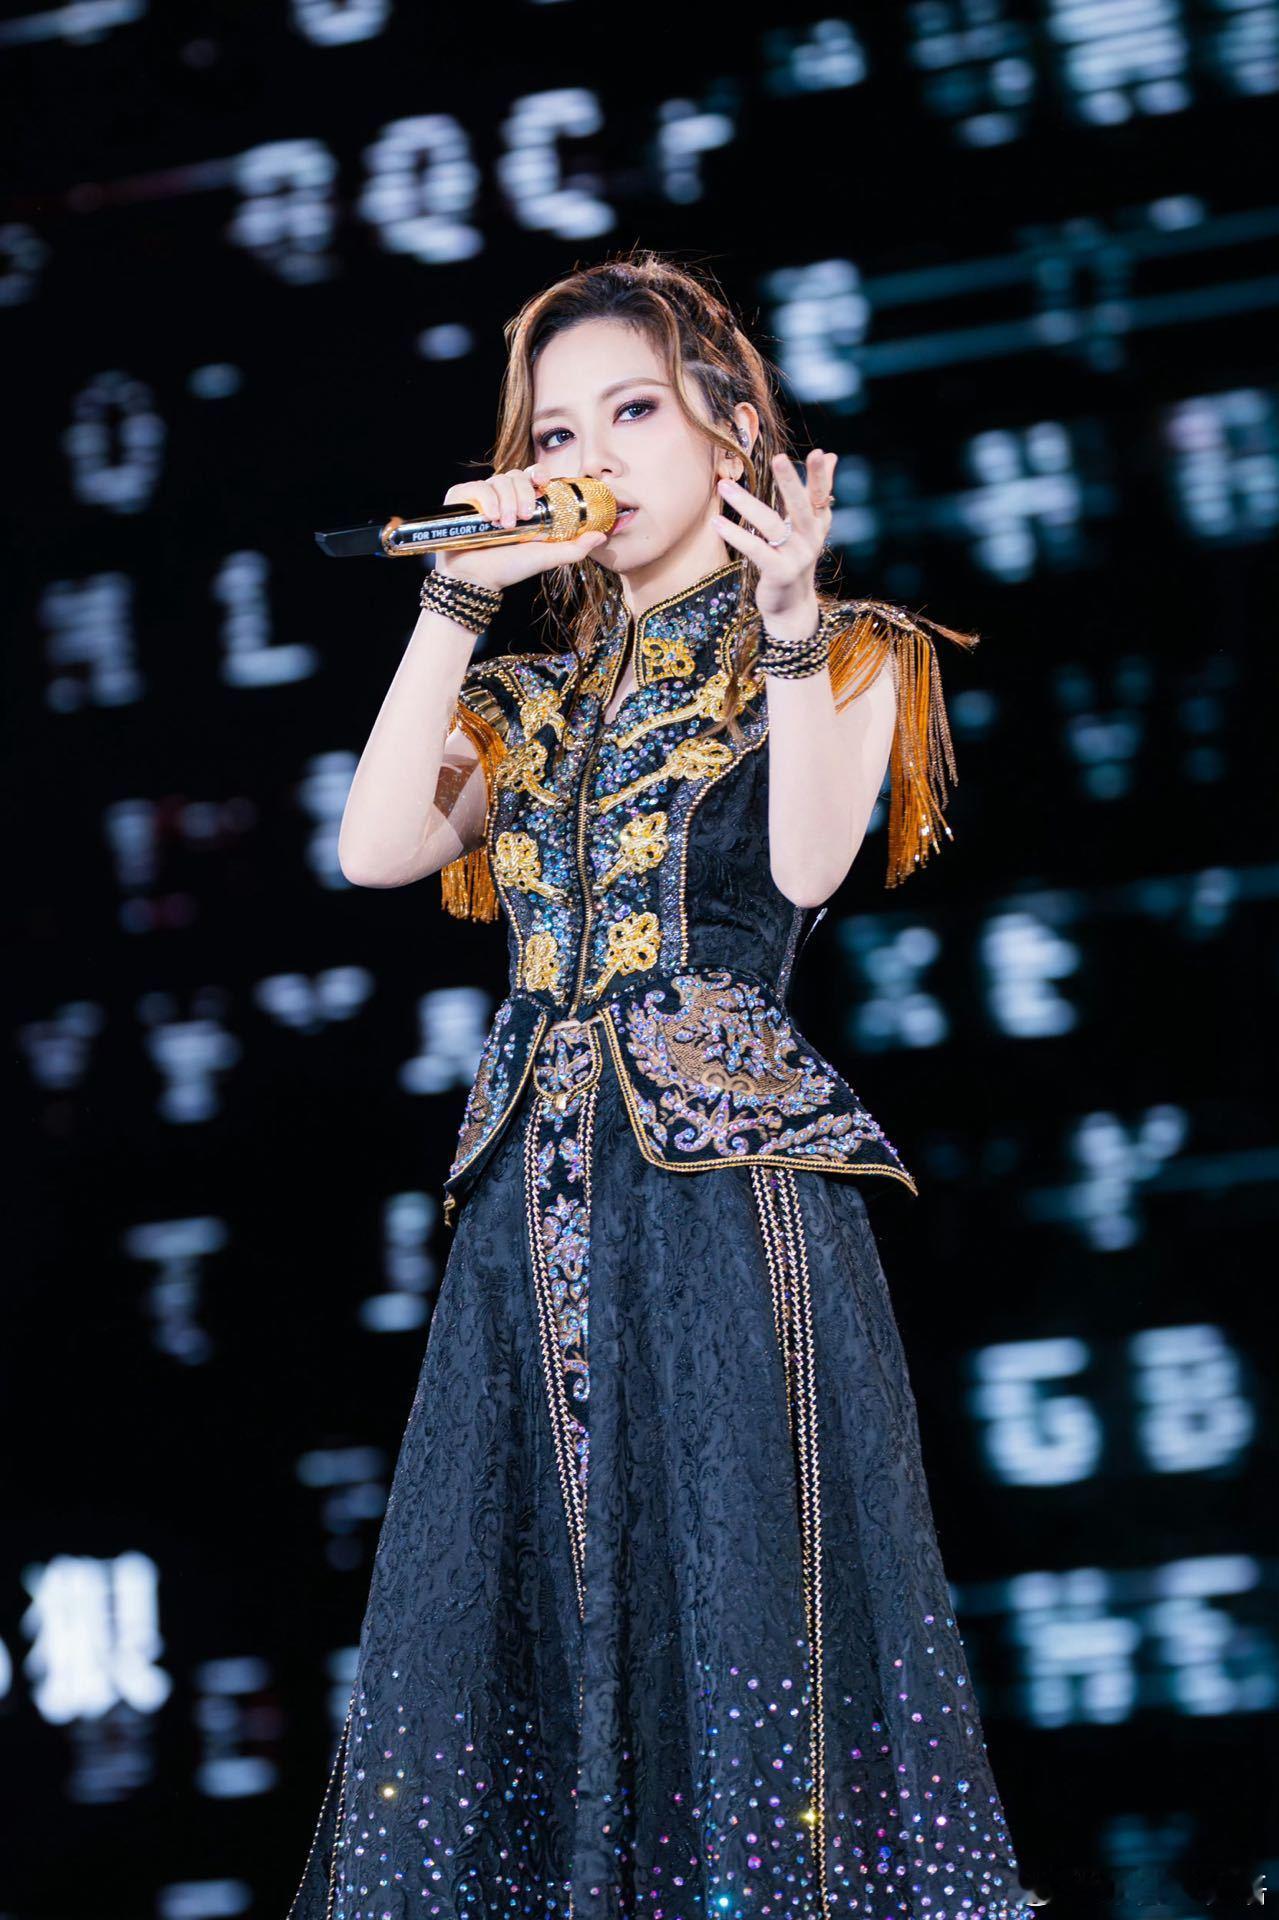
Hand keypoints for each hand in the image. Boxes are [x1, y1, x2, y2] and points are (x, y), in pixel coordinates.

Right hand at [434, 463, 609, 591]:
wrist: (476, 579)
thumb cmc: (509, 568)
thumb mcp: (546, 556)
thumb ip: (574, 547)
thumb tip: (601, 536)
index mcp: (523, 503)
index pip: (533, 475)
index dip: (539, 473)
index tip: (543, 483)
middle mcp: (503, 496)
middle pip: (517, 475)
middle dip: (523, 494)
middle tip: (524, 517)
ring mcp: (482, 496)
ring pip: (498, 480)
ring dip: (506, 501)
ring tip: (505, 525)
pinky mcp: (461, 498)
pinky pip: (477, 486)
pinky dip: (486, 499)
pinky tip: (490, 517)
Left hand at [713, 450, 835, 635]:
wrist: (792, 606)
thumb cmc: (795, 558)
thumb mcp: (809, 525)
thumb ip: (816, 492)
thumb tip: (832, 454)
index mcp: (818, 524)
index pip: (821, 495)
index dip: (821, 476)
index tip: (820, 453)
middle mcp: (811, 540)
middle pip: (801, 507)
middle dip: (791, 482)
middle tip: (779, 458)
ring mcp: (796, 558)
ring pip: (772, 526)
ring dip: (746, 503)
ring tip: (724, 485)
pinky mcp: (779, 573)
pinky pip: (755, 550)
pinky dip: (735, 535)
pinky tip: (717, 521)